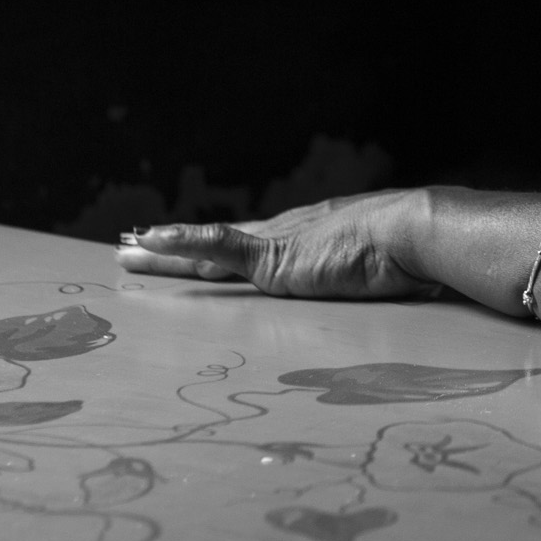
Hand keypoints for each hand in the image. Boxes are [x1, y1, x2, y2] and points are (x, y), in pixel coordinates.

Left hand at [113, 190, 440, 300]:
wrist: (414, 236)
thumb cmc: (411, 258)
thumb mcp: (383, 275)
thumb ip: (371, 283)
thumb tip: (394, 304)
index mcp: (311, 242)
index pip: (254, 250)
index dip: (221, 252)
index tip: (197, 255)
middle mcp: (289, 236)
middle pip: (221, 247)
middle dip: (179, 250)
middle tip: (139, 248)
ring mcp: (279, 244)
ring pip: (206, 247)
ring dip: (163, 251)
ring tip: (126, 251)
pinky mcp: (273, 256)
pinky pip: (217, 246)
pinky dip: (181, 241)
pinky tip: (149, 239)